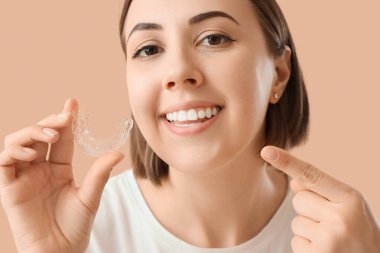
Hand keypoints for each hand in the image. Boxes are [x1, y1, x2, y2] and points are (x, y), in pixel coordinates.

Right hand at [0, 98, 123, 252]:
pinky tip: (33, 153)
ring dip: (32, 132)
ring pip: (18, 141)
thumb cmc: (74, 228)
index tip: (73, 102)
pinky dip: (15, 151)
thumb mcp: (90, 197)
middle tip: (65, 118)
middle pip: (40, 134)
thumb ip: (100, 174)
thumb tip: (118, 152)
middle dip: (50, 121)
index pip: (62, 138)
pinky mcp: (9, 187)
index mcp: (59, 168)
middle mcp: (40, 168)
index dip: (65, 120)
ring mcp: (24, 176)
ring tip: (51, 135)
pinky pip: (4, 161)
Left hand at [261, 146, 379, 252]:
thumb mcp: (350, 206)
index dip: (287, 162)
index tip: (266, 151)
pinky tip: (326, 251)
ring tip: (332, 239)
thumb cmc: (359, 231)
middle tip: (333, 224)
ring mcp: (328, 240)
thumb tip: (294, 183)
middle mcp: (340, 218)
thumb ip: (323, 191)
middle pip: (298, 199)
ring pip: (295, 222)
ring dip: (308, 230)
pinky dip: (307, 247)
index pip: (311, 176)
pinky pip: (295, 242)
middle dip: (310, 209)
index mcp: (351, 199)